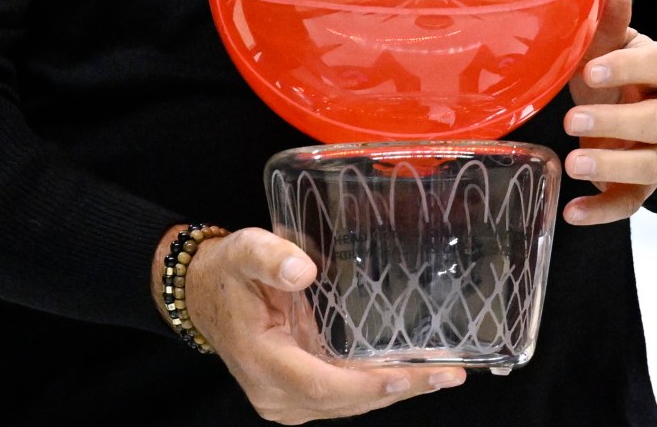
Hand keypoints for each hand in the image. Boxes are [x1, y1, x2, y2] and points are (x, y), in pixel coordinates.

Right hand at [172, 226, 463, 421]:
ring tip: (444, 375)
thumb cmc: (229, 273)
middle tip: (450, 374)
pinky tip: (412, 374)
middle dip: (400, 390)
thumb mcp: (245, 251)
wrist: (205, 294)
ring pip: (350, 404)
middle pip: (346, 402)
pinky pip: (345, 397)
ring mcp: (288, 400)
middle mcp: (277, 394)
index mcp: (264, 362)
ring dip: (396, 392)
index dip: (370, 385)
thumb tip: (305, 269)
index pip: (325, 385)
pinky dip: (379, 388)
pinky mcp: (300, 394)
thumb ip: (271, 257)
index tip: (412, 374)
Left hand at [562, 0, 656, 225]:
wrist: (629, 109)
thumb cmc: (614, 73)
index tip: (592, 69)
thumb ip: (610, 21)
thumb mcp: (610, 45)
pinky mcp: (640, 185)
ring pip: (650, 165)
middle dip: (616, 123)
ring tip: (573, 165)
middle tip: (573, 121)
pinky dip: (603, 211)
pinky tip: (573, 212)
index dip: (628, 69)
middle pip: (655, 121)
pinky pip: (630, 202)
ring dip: (613, 168)